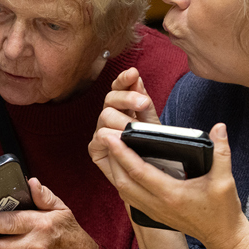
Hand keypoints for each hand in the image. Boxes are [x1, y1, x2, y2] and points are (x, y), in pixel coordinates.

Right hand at [89, 67, 159, 185]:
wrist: (151, 175)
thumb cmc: (152, 149)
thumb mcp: (152, 123)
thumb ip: (143, 102)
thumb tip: (136, 77)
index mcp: (122, 107)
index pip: (118, 87)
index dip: (124, 79)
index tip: (133, 73)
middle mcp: (109, 116)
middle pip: (110, 98)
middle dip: (127, 99)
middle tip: (143, 103)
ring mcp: (101, 131)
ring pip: (105, 115)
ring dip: (121, 119)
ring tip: (134, 125)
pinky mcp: (96, 148)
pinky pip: (99, 137)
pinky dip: (109, 136)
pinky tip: (119, 137)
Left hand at [98, 123, 248, 248]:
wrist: (222, 237)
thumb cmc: (224, 210)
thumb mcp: (225, 180)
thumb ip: (222, 152)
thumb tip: (219, 127)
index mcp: (171, 194)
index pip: (139, 171)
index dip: (122, 153)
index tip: (112, 137)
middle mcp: (157, 204)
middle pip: (123, 181)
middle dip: (112, 159)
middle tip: (106, 138)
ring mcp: (153, 211)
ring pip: (123, 190)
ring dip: (115, 170)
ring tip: (111, 150)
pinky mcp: (153, 214)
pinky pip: (130, 197)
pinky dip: (122, 181)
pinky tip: (123, 169)